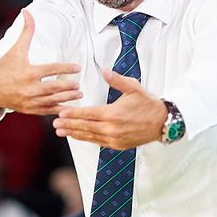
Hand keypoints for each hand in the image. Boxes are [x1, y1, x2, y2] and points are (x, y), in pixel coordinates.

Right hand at [0, 11, 82, 115]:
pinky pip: (47, 111)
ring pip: (53, 100)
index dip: (66, 68)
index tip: (77, 67)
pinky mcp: (29, 110)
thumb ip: (26, 31)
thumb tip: (27, 11)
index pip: (52, 69)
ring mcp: (30, 101)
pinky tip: (69, 107)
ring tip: (79, 94)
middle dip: (69, 86)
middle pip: (55, 88)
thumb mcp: (16, 49)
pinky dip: (59, 109)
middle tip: (79, 84)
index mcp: (28, 72)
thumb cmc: (4, 66)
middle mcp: (29, 88)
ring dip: (68, 98)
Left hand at [52, 70, 166, 149]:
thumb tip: (104, 70)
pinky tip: (78, 136)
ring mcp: (114, 139)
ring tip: (61, 132)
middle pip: (85, 126)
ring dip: (74, 133)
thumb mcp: (133, 87)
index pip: (88, 113)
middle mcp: (112, 128)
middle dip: (68, 124)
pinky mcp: (117, 145)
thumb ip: (116, 80)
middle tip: (55, 124)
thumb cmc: (147, 103)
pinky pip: (98, 142)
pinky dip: (86, 139)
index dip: (73, 113)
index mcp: (113, 113)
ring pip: (89, 136)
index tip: (60, 112)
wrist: (161, 122)